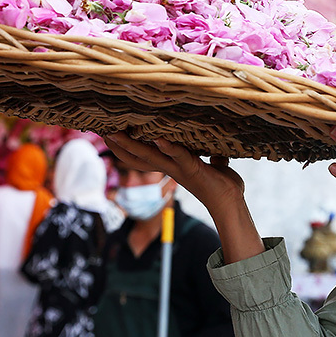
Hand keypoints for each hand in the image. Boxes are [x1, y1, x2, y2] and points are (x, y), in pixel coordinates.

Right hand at [103, 133, 243, 215]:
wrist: (232, 205)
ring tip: (115, 133)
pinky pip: (179, 156)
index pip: (147, 156)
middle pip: (139, 157)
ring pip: (149, 157)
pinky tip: (159, 138)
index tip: (115, 134)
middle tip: (103, 131)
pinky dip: (169, 147)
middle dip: (120, 145)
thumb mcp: (217, 166)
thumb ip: (214, 157)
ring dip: (131, 145)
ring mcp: (179, 170)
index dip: (130, 147)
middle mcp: (171, 169)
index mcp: (174, 166)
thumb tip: (219, 150)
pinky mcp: (192, 169)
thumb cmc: (224, 187)